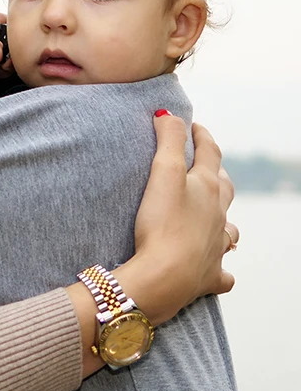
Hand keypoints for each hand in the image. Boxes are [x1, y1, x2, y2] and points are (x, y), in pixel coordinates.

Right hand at [126, 115, 234, 323]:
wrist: (164, 276)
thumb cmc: (163, 223)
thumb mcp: (163, 173)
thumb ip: (167, 140)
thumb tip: (169, 114)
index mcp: (207, 188)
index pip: (209, 153)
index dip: (201, 136)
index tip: (192, 126)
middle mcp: (218, 215)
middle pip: (223, 188)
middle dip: (214, 172)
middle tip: (203, 163)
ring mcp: (215, 246)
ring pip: (228, 229)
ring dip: (223, 218)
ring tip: (215, 214)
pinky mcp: (207, 276)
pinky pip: (221, 272)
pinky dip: (220, 265)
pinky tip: (217, 264)